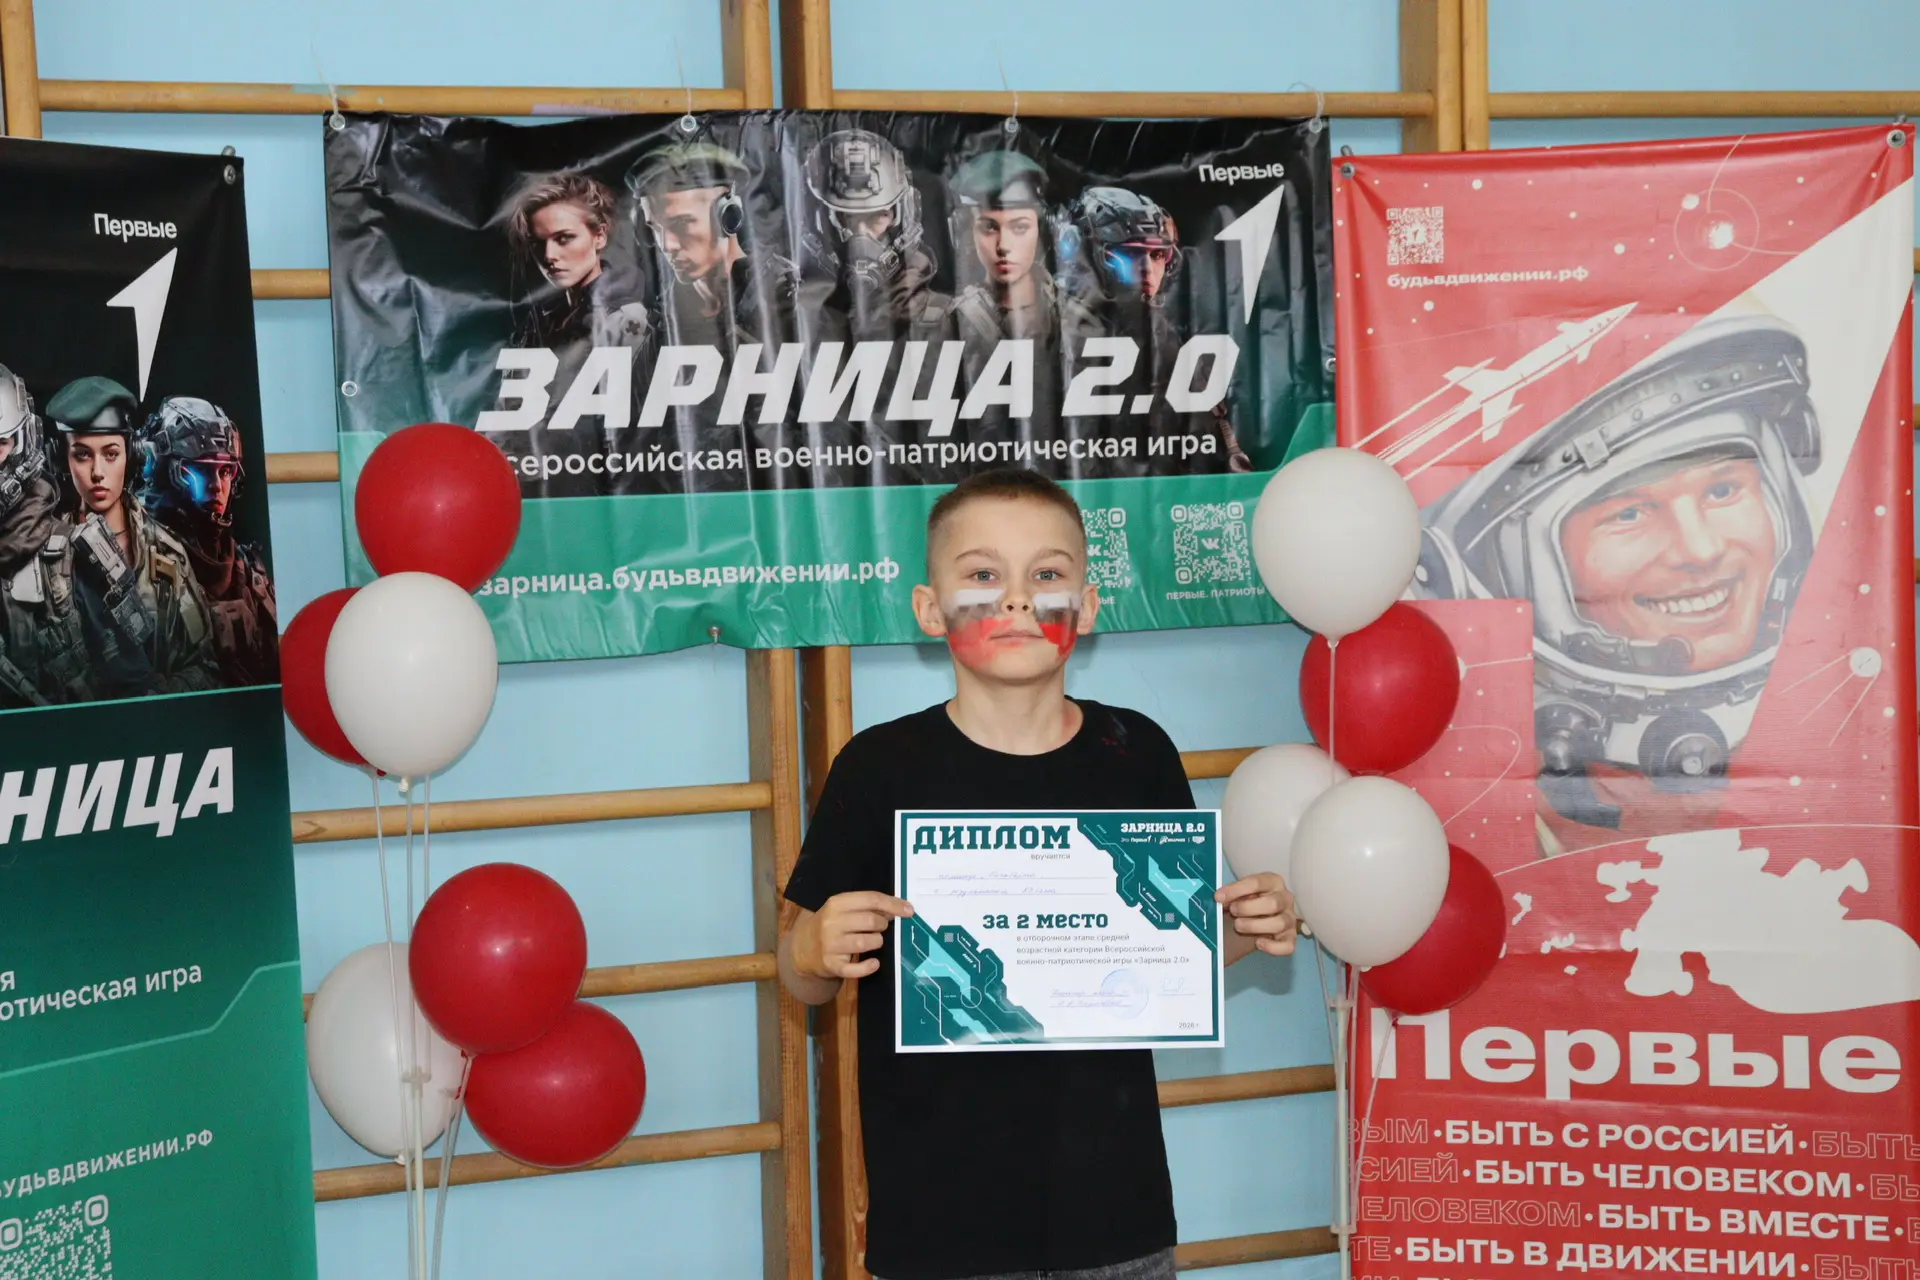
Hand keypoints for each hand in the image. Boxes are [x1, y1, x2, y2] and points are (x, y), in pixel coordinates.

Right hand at [794, 891, 913, 980]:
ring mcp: (831, 945)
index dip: (893, 905)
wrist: (803, 948)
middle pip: (871, 921)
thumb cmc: (830, 925)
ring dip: (877, 942)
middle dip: (883, 924)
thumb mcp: (841, 909)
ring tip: (874, 941)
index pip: (871, 899)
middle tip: (880, 927)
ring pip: (866, 942)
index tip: (909, 910)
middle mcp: (832, 923)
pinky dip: (869, 966)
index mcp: (836, 903)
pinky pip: (856, 968)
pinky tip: (874, 963)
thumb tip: (898, 908)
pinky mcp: (832, 965)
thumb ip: (866, 906)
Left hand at [1217, 873, 1298, 956]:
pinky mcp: (1290, 938)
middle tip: (1232, 911)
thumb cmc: (1246, 903)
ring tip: (1238, 926)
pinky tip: (1258, 943)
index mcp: (1272, 882)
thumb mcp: (1239, 894)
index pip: (1257, 883)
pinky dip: (1272, 947)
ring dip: (1255, 926)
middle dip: (1248, 908)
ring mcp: (1289, 919)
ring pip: (1279, 923)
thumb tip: (1219, 898)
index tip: (1218, 897)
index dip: (1236, 890)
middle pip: (1273, 903)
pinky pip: (1288, 945)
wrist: (1254, 919)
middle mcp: (1285, 899)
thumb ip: (1231, 895)